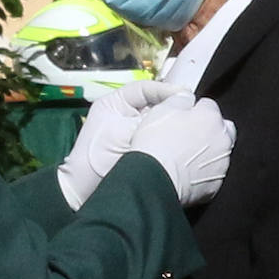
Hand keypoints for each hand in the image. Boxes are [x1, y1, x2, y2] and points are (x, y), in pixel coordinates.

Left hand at [56, 81, 187, 209]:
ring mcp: (134, 134)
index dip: (165, 90)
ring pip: (160, 122)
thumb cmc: (96, 158)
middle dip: (172, 109)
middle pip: (155, 105)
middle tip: (190, 111)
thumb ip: (151, 117)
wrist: (87, 190)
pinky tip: (181, 143)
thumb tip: (178, 105)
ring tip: (187, 126)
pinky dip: (170, 141)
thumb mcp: (124, 131)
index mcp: (115, 104)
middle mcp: (125, 116)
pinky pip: (161, 141)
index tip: (184, 96)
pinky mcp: (143, 151)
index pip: (144, 89)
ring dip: (172, 124)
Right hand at [129, 93, 235, 206]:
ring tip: (183, 156)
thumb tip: (187, 98)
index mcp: (211, 118)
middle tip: (187, 135)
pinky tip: (186, 171)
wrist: (154, 179)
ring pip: (219, 152)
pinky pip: (212, 173)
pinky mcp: (215, 185)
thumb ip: (180, 99)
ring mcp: (221, 164)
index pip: (209, 106)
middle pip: (221, 128)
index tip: (183, 117)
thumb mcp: (162, 109)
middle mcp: (222, 140)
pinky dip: (202, 172)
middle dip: (208, 129)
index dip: (194, 110)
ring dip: (206, 151)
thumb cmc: (157, 145)